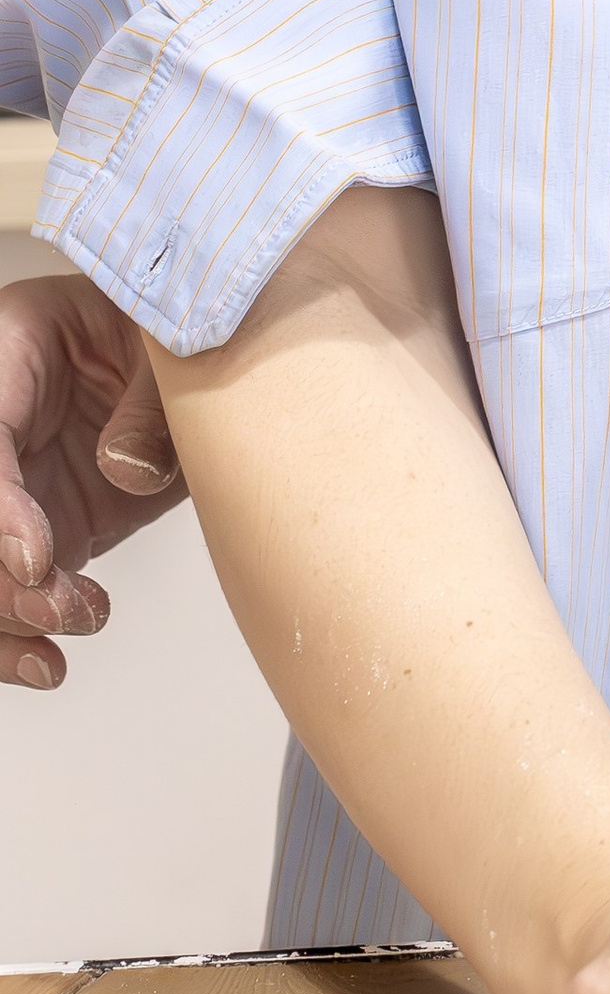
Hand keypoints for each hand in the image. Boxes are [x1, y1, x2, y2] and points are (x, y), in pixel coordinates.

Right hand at [0, 268, 183, 686]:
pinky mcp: (35, 533)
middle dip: (2, 579)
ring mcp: (10, 485)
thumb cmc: (177, 331)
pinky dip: (15, 637)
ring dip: (8, 617)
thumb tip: (126, 470)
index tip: (38, 559)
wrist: (205, 355)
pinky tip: (46, 662)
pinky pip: (6, 592)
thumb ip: (153, 401)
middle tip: (60, 605)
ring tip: (74, 622)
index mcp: (11, 349)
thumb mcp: (174, 341)